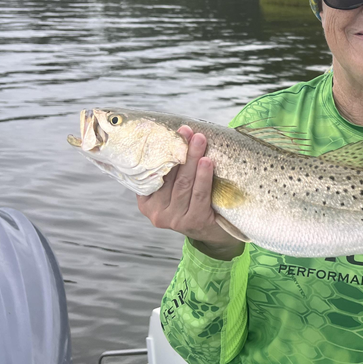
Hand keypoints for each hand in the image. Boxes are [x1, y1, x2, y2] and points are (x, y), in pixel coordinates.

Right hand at [136, 126, 244, 259]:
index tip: (171, 132)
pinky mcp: (193, 222)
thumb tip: (177, 135)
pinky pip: (199, 195)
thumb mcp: (175, 190)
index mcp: (147, 202)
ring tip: (199, 140)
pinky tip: (207, 162)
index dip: (162, 151)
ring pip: (184, 184)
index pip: (153, 173)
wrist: (215, 232)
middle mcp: (156, 213)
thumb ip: (170, 172)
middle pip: (169, 176)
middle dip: (180, 150)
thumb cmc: (194, 203)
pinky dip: (203, 177)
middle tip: (187, 131)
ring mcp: (174, 220)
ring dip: (192, 159)